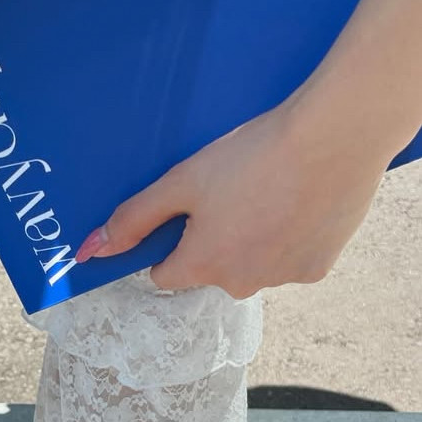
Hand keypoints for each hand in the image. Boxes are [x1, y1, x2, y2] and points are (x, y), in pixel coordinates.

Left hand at [76, 0, 421, 298]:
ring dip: (253, 242)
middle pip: (211, 271)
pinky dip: (289, 239)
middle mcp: (239, 284)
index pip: (164, 274)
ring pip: (252, 266)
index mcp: (201, 266)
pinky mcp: (316, 269)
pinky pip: (290, 260)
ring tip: (268, 193)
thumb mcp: (182, 181)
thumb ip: (134, 218)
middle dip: (214, 243)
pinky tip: (297, 203)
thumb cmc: (251, 155)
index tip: (186, 214)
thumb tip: (89, 251)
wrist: (332, 137)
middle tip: (234, 194)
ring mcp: (280, 280)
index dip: (169, 244)